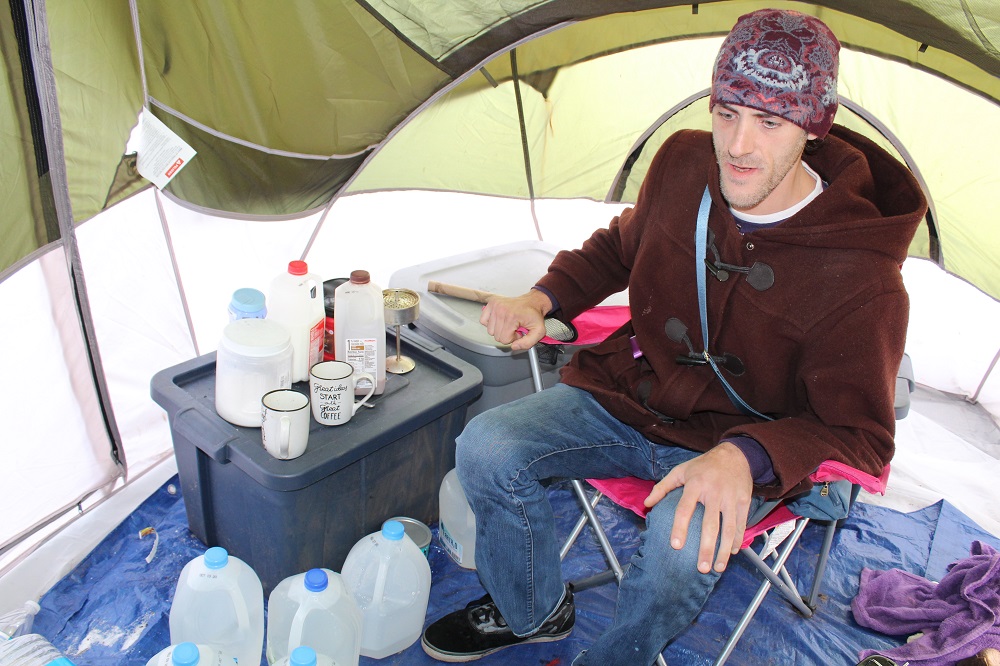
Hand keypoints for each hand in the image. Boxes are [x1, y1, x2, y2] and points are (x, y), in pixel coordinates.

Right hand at [479, 289, 551, 350]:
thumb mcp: (539, 332)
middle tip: (515, 327)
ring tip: (509, 323)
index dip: (513, 338)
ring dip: (499, 330)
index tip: (519, 331)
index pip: (504, 339)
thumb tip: (514, 346)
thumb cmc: (534, 316)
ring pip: (490, 330)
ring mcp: (495, 306)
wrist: (532, 302)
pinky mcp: (491, 303)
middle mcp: (501, 310)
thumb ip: (528, 343)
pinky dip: (490, 323)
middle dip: (506, 335)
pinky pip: (483, 321)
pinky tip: (500, 321)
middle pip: (496, 336)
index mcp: (512, 317)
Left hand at [643, 442, 752, 573]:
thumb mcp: (680, 470)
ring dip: (723, 550)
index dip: (680, 528)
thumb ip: (662, 488)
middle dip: (706, 549)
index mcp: (695, 485)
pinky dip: (737, 540)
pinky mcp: (744, 501)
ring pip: (728, 528)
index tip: (676, 546)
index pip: (685, 509)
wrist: (735, 455)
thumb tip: (646, 505)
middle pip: (710, 525)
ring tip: (718, 568)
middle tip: (702, 569)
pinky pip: (741, 524)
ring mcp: (731, 498)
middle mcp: (714, 492)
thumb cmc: (703, 465)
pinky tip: (732, 552)